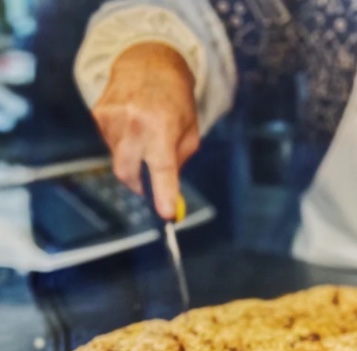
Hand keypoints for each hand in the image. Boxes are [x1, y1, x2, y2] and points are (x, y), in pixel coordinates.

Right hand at [92, 43, 198, 218]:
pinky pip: (111, 144)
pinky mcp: (98, 114)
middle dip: (140, 187)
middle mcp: (133, 121)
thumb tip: (168, 194)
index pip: (161, 168)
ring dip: (134, 160)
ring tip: (146, 138)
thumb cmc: (176, 100)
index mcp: (161, 126)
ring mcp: (111, 117)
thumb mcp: (189, 132)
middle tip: (152, 189)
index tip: (167, 214)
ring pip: (119, 160)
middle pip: (128, 173)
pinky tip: (133, 127)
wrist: (148, 61)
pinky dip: (124, 145)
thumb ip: (178, 163)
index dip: (163, 193)